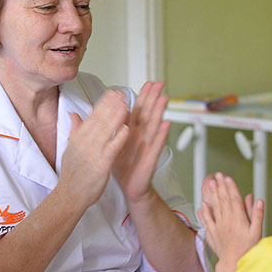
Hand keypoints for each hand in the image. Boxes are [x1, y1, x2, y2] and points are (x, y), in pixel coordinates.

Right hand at [57, 89, 129, 207]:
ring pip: (106, 130)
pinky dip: (119, 137)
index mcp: (77, 138)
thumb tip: (74, 114)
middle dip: (111, 105)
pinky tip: (127, 128)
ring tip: (126, 105)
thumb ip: (74, 130)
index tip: (112, 93)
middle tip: (122, 94)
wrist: (70, 195)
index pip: (92, 116)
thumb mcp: (70, 149)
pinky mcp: (101, 164)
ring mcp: (93, 153)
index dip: (103, 103)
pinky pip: (112, 148)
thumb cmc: (72, 175)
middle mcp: (84, 143)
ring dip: (117, 116)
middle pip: (99, 120)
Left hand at [112, 81, 171, 203]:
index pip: (137, 110)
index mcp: (131, 132)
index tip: (147, 83)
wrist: (129, 187)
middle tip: (159, 84)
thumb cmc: (123, 166)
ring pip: (153, 125)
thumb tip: (105, 112)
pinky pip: (156, 145)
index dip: (142, 97)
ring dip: (159, 111)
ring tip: (164, 97)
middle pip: (148, 113)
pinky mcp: (150, 158)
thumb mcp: (113, 144)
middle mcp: (141, 137)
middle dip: (153, 98)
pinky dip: (161, 134)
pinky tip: (166, 124)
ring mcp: (147, 146)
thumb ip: (112, 128)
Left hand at [198, 172, 263, 271]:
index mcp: (238, 220)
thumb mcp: (257, 232)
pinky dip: (204, 211)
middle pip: (223, 200)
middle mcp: (227, 221)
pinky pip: (207, 220)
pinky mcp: (212, 233)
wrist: (233, 263)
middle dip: (221, 186)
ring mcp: (218, 227)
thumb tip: (258, 201)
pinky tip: (202, 204)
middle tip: (218, 175)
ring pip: (215, 207)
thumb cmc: (247, 249)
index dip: (231, 187)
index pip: (234, 199)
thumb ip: (257, 215)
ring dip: (212, 194)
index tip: (228, 178)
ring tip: (210, 183)